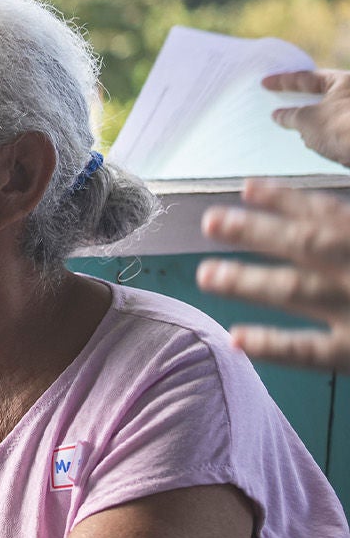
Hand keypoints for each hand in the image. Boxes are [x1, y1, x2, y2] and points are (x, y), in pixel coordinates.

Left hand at [198, 179, 349, 368]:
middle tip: (210, 221)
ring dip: (247, 280)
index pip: (330, 212)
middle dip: (253, 230)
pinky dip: (273, 345)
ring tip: (207, 274)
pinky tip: (237, 339)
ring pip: (296, 291)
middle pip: (304, 243)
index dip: (286, 199)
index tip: (247, 187)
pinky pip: (311, 351)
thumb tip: (328, 211)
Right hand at [265, 69, 349, 167]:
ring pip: (328, 113)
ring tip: (294, 129)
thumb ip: (290, 115)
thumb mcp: (307, 120)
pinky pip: (335, 128)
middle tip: (281, 104)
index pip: (307, 78)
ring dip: (311, 121)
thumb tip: (277, 114)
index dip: (283, 81)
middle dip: (300, 102)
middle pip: (321, 95)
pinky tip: (312, 142)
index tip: (265, 83)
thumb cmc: (340, 127)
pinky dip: (322, 133)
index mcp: (344, 81)